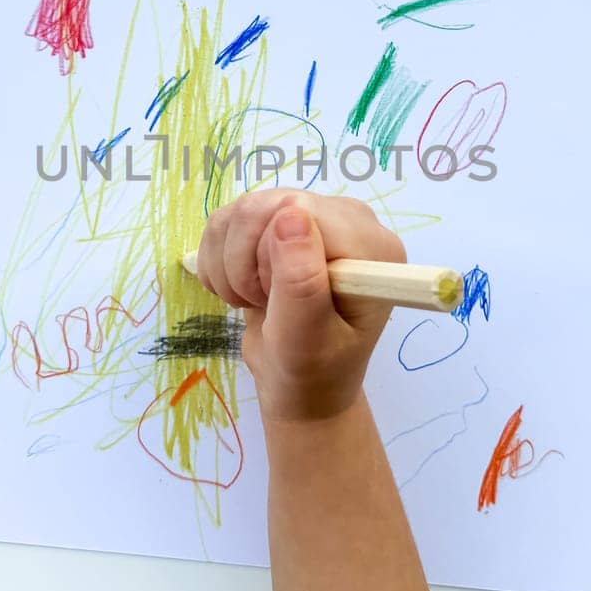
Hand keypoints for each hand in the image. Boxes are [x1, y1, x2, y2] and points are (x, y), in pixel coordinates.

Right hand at [194, 190, 404, 421]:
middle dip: (245, 262)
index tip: (274, 297)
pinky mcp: (279, 222)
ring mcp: (313, 218)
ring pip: (241, 211)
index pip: (302, 210)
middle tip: (262, 303)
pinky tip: (242, 290)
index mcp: (372, 247)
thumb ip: (301, 282)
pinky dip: (218, 260)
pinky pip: (227, 220)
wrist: (300, 385)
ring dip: (230, 265)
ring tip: (255, 300)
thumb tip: (290, 216)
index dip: (269, 253)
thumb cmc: (313, 371)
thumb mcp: (307, 339)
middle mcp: (350, 221)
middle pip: (267, 205)